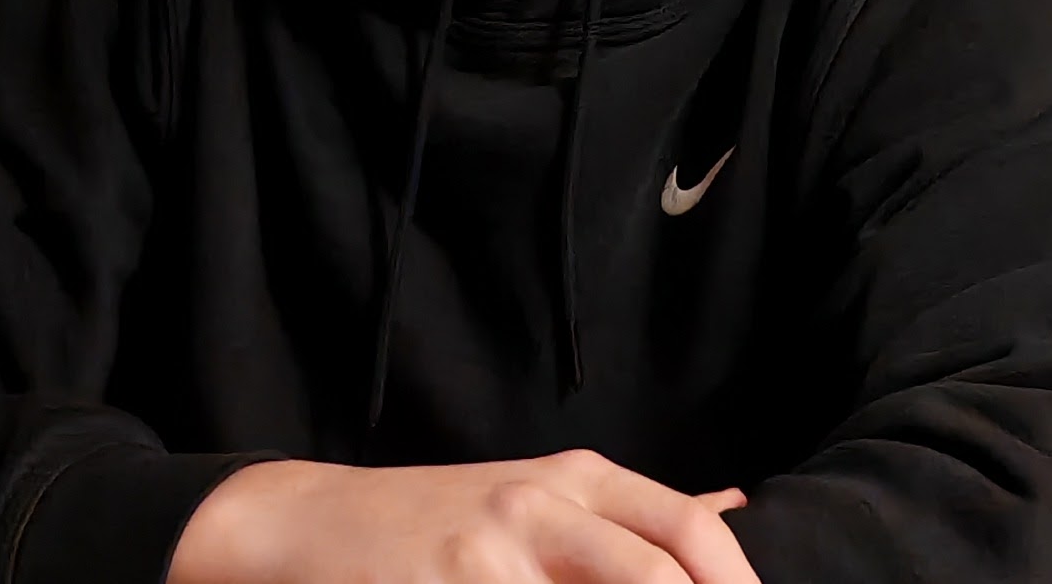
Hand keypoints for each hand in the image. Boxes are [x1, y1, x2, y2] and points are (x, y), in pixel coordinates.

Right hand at [169, 455, 752, 583]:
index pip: (685, 531)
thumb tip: (735, 509)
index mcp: (578, 479)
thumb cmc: (446, 520)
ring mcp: (493, 552)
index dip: (733, 582)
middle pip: (654, 571)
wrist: (316, 522)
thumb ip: (634, 515)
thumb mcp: (545, 495)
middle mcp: (543, 504)